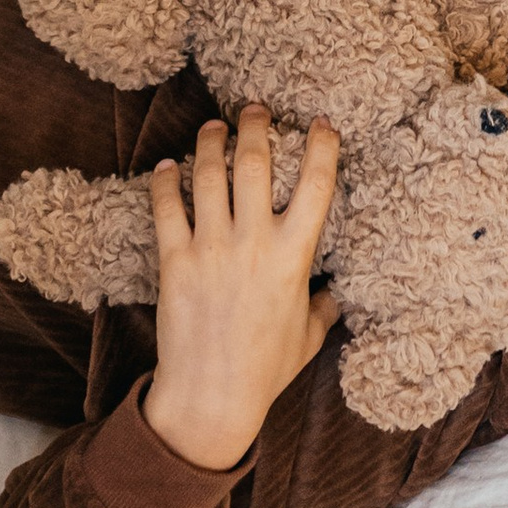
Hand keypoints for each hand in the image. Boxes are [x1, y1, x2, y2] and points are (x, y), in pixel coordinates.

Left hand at [141, 108, 340, 474]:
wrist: (209, 398)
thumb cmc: (265, 371)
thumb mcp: (310, 336)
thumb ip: (327, 304)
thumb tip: (342, 288)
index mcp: (294, 256)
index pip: (318, 184)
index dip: (321, 145)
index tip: (321, 123)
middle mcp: (254, 243)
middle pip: (256, 162)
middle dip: (257, 126)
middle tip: (255, 109)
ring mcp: (211, 248)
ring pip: (210, 174)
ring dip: (211, 141)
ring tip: (213, 126)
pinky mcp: (174, 261)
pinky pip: (166, 207)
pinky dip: (165, 180)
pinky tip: (166, 166)